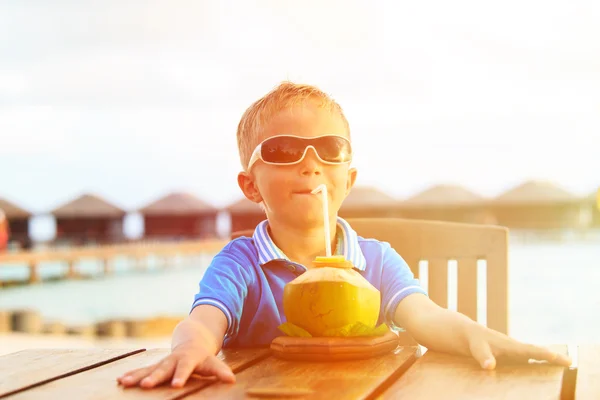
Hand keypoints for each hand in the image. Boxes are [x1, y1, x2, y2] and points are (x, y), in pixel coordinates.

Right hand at [117, 342, 234, 388]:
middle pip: (163, 368)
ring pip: (149, 369)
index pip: (186, 368)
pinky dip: (132, 375)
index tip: (175, 385)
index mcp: (188, 359)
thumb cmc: (203, 356)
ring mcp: (163, 362)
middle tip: (146, 386)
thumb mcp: (212, 362)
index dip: (181, 375)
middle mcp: (173, 359)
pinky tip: (120, 381)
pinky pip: (142, 371)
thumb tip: (231, 379)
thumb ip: (220, 371)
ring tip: (124, 382)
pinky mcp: (155, 366)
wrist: (192, 339)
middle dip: (155, 377)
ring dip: (137, 376)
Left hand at [465, 323, 571, 369]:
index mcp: (510, 346)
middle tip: (570, 362)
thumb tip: (490, 366)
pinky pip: (527, 360)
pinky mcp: (510, 356)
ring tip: (563, 364)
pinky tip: (543, 368)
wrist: (468, 333)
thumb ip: (483, 357)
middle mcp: (515, 348)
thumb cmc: (474, 340)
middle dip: (553, 357)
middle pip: (538, 352)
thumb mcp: (477, 349)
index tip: (562, 358)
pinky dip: (538, 361)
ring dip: (547, 360)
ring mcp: (514, 352)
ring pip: (534, 356)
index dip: (547, 355)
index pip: (532, 351)